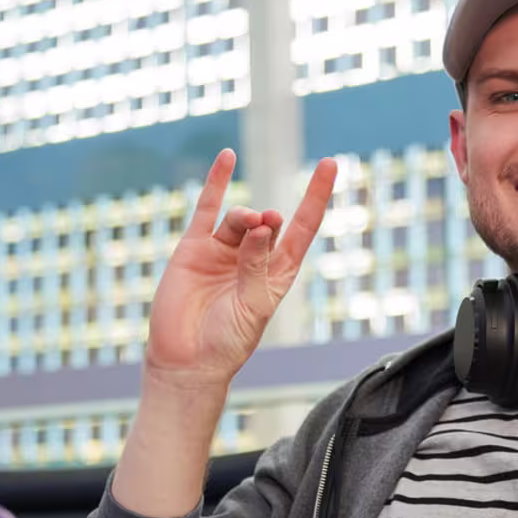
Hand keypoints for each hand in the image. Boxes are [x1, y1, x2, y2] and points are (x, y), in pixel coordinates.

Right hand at [141, 149, 338, 390]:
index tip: (330, 164)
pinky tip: (228, 157)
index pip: (303, 227)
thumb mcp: (253, 305)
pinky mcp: (194, 249)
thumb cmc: (227, 341)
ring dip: (245, 216)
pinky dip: (217, 182)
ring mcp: (222, 251)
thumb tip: (260, 224)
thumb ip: (257, 265)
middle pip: (268, 224)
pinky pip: (207, 209)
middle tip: (267, 222)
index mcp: (277, 273)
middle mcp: (252, 258)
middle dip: (269, 220)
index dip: (316, 197)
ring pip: (238, 219)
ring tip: (247, 223)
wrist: (187, 360)